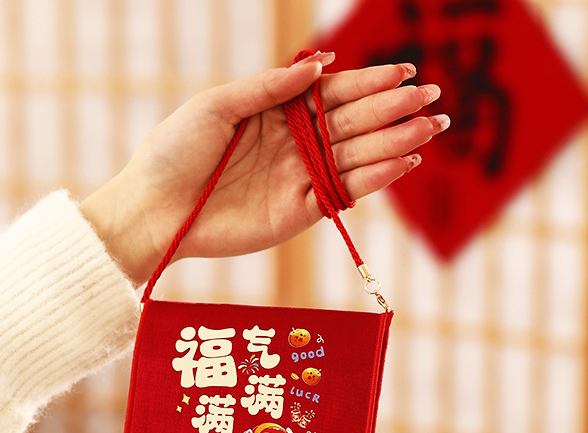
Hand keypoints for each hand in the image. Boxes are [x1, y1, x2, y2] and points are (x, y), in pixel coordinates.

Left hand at [80, 52, 447, 285]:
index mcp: (276, 113)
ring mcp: (298, 179)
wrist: (154, 210)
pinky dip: (373, 181)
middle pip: (353, 124)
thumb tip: (321, 64)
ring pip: (355, 158)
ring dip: (394, 144)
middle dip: (393, 111)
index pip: (334, 94)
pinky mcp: (298, 213)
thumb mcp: (218, 105)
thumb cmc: (174, 150)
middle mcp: (294, 145)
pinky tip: (401, 164)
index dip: (370, 83)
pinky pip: (342, 194)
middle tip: (433, 101)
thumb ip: (271, 87)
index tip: (406, 72)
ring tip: (428, 130)